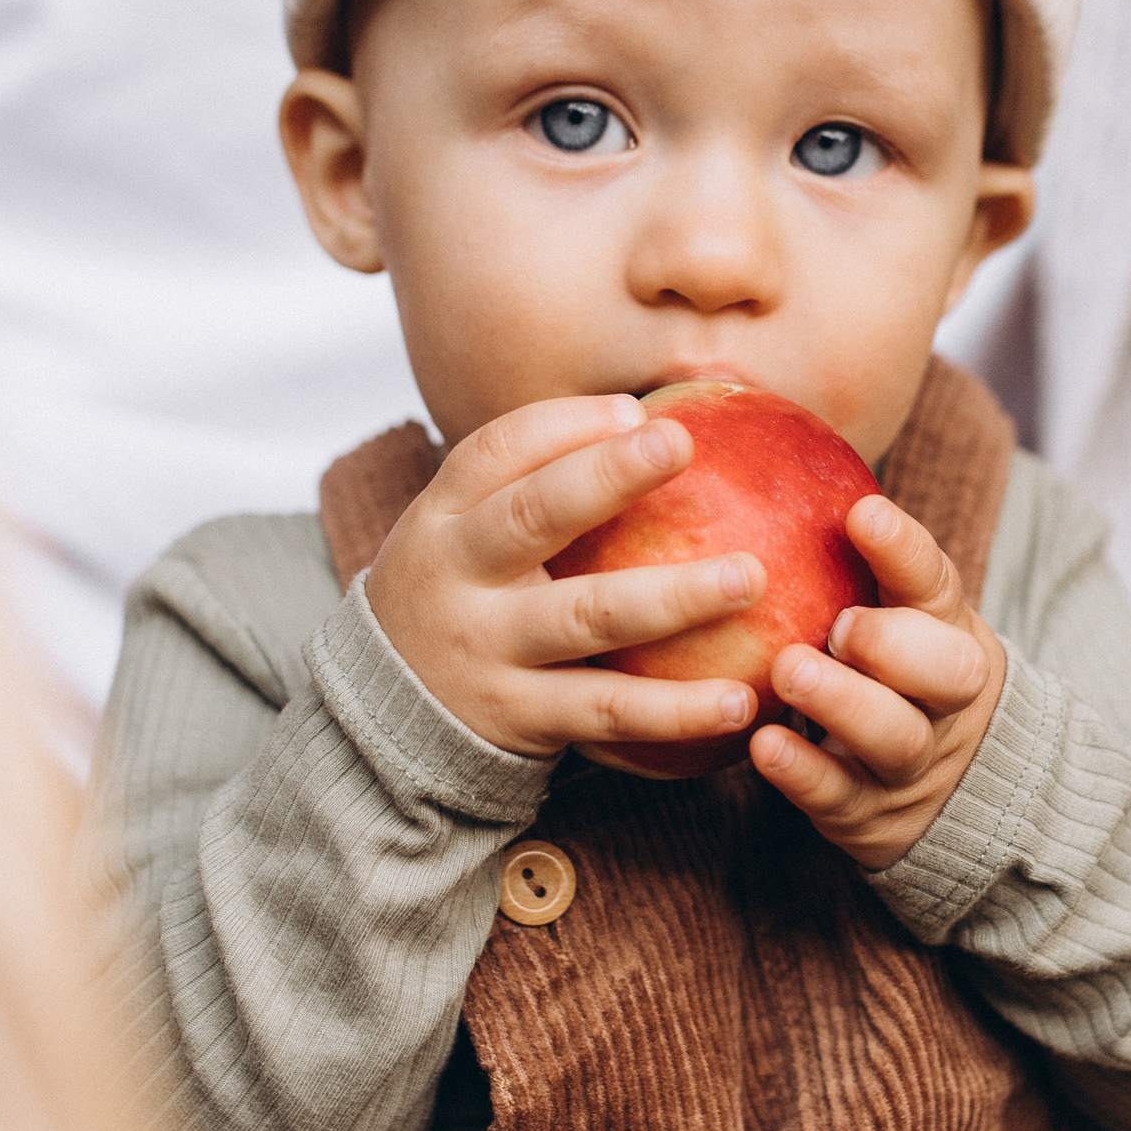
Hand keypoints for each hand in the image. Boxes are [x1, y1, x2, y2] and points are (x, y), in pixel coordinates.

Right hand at [366, 398, 761, 763]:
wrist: (382, 718)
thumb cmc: (463, 598)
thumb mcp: (467, 531)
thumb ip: (541, 478)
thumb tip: (651, 416)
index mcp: (446, 515)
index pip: (497, 450)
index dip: (568, 425)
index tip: (638, 412)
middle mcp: (459, 576)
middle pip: (533, 516)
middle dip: (607, 477)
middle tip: (680, 443)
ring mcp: (489, 650)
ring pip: (587, 617)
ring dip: (673, 597)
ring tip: (748, 579)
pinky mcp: (523, 718)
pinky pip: (609, 711)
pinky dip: (677, 709)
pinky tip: (740, 700)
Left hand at [749, 494, 1006, 871]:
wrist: (948, 787)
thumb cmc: (881, 667)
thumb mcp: (886, 609)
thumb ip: (835, 557)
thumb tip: (728, 461)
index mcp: (943, 628)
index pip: (937, 582)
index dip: (904, 551)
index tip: (864, 514)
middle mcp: (942, 696)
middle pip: (948, 671)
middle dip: (894, 645)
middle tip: (839, 625)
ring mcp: (912, 760)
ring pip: (895, 738)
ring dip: (843, 704)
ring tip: (789, 674)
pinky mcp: (873, 816)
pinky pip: (843, 797)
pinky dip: (805, 773)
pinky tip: (761, 745)